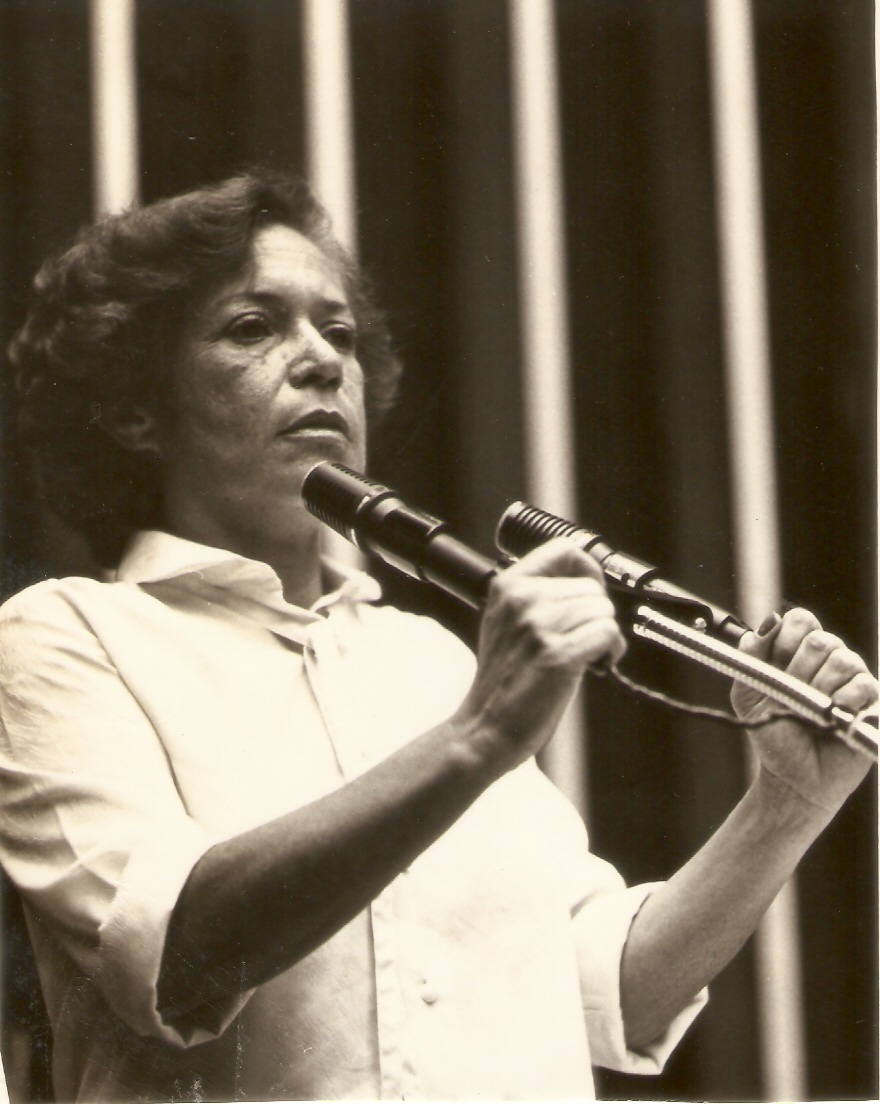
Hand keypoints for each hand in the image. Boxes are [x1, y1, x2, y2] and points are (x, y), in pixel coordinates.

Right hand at [454, 537, 626, 772]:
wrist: (485, 727)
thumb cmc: (504, 680)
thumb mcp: (507, 623)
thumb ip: (537, 597)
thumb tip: (587, 583)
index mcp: (508, 585)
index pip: (564, 549)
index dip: (586, 569)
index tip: (588, 592)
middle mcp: (522, 599)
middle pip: (592, 587)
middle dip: (596, 614)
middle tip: (581, 640)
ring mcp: (538, 625)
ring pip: (604, 611)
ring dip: (604, 635)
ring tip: (585, 655)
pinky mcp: (557, 654)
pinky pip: (608, 634)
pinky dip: (610, 651)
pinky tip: (594, 664)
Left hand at [733, 608, 876, 815]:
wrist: (791, 776)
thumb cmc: (772, 733)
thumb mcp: (747, 692)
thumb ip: (751, 654)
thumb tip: (770, 621)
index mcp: (798, 651)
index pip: (801, 620)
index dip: (786, 639)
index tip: (775, 663)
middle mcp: (828, 659)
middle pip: (820, 640)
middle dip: (799, 670)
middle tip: (792, 695)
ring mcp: (852, 678)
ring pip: (843, 660)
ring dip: (819, 689)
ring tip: (811, 712)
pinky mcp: (871, 701)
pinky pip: (862, 685)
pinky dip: (842, 702)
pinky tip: (831, 717)